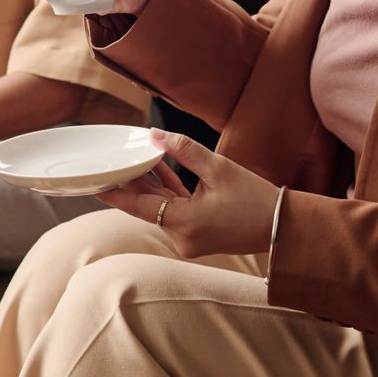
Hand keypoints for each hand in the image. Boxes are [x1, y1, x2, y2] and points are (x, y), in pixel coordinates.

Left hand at [96, 128, 278, 258]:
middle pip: (147, 207)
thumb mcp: (219, 168)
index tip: (94, 182)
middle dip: (130, 184)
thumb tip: (155, 136)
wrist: (283, 227)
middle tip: (110, 163)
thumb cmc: (255, 198)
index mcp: (186, 223)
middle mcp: (183, 237)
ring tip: (131, 160)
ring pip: (161, 209)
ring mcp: (189, 241)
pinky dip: (168, 195)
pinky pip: (174, 213)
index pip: (139, 206)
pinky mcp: (197, 238)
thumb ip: (184, 151)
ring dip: (150, 186)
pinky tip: (159, 172)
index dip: (115, 192)